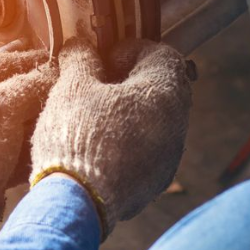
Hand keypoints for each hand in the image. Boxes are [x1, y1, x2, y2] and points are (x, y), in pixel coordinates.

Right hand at [30, 38, 193, 236]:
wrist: (78, 203)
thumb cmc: (77, 136)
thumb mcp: (72, 87)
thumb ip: (80, 59)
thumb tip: (80, 46)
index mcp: (164, 92)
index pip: (163, 54)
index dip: (131, 50)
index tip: (105, 60)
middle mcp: (177, 124)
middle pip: (162, 88)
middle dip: (131, 82)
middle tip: (98, 86)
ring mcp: (170, 157)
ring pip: (157, 122)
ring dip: (131, 114)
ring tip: (94, 118)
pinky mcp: (156, 182)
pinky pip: (149, 151)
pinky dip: (129, 142)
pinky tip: (99, 149)